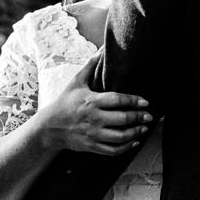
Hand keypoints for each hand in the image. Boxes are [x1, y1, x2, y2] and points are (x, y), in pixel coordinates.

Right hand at [38, 54, 152, 156]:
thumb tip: (103, 48)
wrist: (49, 128)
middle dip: (138, 118)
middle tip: (150, 116)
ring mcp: (92, 134)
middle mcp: (93, 118)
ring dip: (135, 133)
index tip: (146, 102)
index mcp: (91, 101)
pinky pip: (112, 150)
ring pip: (119, 137)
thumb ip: (90, 65)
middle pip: (121, 119)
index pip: (117, 100)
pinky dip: (126, 148)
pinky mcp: (91, 146)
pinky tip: (135, 142)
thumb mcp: (76, 82)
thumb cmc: (65, 102)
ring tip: (144, 128)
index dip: (133, 101)